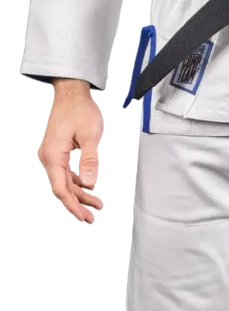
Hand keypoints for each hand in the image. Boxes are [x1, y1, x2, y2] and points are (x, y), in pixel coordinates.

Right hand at [37, 79, 104, 224]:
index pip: (61, 189)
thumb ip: (90, 160)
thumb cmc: (79, 109)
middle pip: (63, 188)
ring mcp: (53, 154)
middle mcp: (50, 157)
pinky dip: (78, 181)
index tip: (85, 216)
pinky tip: (88, 187)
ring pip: (65, 181)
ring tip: (96, 204)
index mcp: (54, 155)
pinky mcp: (58, 151)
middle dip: (79, 203)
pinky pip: (67, 172)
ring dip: (80, 193)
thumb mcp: (90, 134)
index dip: (74, 206)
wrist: (72, 93)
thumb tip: (90, 182)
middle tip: (93, 216)